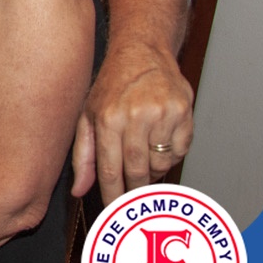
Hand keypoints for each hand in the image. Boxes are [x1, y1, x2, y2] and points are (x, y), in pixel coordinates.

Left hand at [71, 42, 193, 203]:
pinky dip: (170, 156)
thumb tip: (78, 190)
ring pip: (161, 163)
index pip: (110, 169)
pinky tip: (158, 144)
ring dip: (152, 171)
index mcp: (107, 118)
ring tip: (142, 160)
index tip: (114, 210)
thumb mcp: (87, 115)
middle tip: (132, 200)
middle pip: (137, 171)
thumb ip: (83, 155)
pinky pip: (180, 151)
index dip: (112, 195)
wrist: (142, 52)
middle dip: (134, 190)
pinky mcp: (184, 112)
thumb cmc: (111, 85)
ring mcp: (163, 113)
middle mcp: (136, 115)